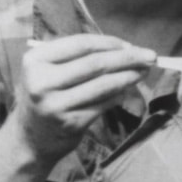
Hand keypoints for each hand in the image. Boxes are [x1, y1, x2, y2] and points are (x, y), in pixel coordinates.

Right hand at [11, 35, 156, 164]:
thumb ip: (79, 57)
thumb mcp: (49, 70)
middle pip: (95, 64)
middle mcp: (42, 81)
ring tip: (144, 72)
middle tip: (151, 57)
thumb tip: (126, 49)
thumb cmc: (47, 95)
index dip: (110, 43)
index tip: (131, 45)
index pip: (80, 44)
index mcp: (35, 60)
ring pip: (103, 85)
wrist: (30, 138)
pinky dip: (119, 96)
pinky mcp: (71, 123)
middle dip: (128, 58)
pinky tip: (126, 91)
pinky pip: (104, 104)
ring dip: (129, 77)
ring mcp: (56, 105)